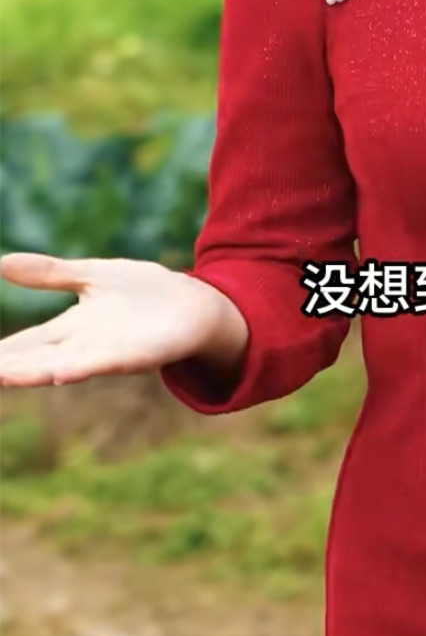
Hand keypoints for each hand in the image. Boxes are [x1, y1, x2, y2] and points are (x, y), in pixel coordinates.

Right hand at [0, 252, 247, 387]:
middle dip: (5, 367)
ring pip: (60, 366)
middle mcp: (83, 346)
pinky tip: (58, 373)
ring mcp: (106, 352)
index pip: (25, 343)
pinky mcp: (134, 354)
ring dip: (31, 373)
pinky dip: (80, 367)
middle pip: (35, 360)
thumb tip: (1, 262)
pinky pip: (102, 363)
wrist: (196, 304)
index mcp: (71, 328)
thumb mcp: (92, 275)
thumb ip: (50, 274)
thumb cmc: (144, 292)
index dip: (0, 352)